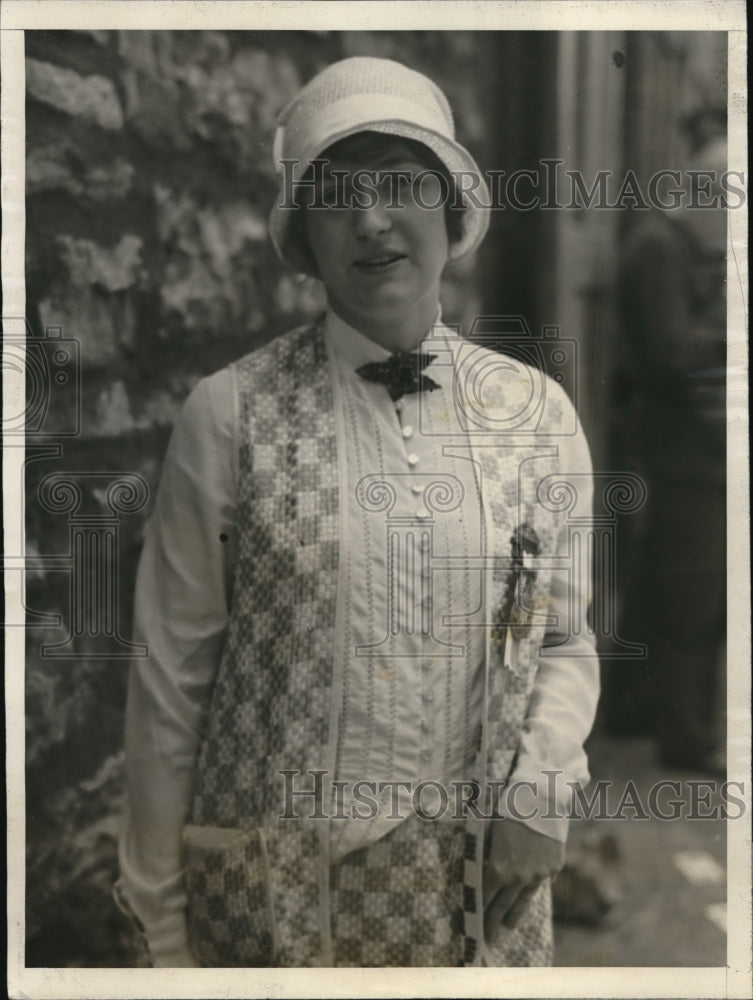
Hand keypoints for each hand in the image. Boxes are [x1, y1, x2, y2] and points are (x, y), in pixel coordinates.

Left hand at [483, 819, 564, 934]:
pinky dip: (535, 886)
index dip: (480, 906)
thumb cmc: (509, 809)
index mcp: (498, 869)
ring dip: (515, 914)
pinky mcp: (554, 867)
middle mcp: (519, 877)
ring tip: (509, 924)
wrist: (541, 798)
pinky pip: (544, 881)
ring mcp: (539, 874)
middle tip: (488, 935)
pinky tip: (530, 893)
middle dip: (494, 920)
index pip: (485, 894)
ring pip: (525, 900)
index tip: (475, 919)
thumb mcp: (491, 833)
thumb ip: (488, 855)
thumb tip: (485, 871)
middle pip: (503, 904)